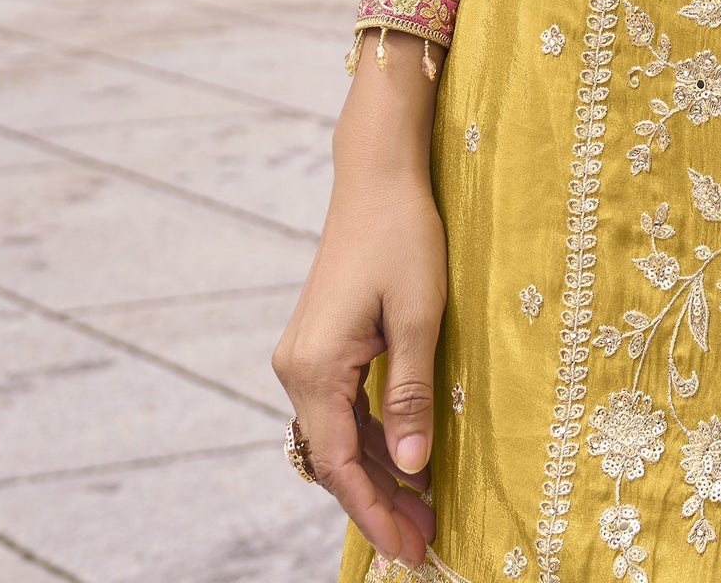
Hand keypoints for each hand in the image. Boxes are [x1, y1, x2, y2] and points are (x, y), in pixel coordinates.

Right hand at [274, 56, 446, 566]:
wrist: (378, 176)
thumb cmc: (404, 236)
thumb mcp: (419, 316)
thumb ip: (410, 395)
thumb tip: (414, 467)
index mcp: (316, 367)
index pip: (343, 464)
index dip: (375, 512)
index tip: (410, 549)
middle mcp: (297, 369)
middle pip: (336, 459)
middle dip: (378, 504)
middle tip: (424, 544)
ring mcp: (303, 357)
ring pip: (338, 437)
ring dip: (378, 474)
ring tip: (422, 513)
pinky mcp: (319, 346)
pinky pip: (341, 409)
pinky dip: (372, 438)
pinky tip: (407, 460)